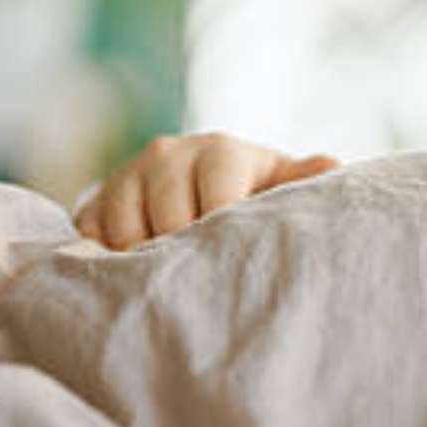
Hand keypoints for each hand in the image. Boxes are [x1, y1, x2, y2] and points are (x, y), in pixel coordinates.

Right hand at [74, 133, 339, 249]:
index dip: (223, 237)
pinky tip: (140, 268)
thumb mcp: (281, 183)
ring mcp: (127, 174)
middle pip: (168, 222)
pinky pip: (92, 238)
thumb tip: (333, 164)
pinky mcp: (95, 198)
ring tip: (177, 272)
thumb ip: (303, 178)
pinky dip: (112, 262)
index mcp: (220, 151)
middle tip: (206, 275)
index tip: (235, 259)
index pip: (217, 202)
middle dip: (186, 253)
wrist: (198, 182)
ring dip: (148, 260)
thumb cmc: (253, 190)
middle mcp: (169, 153)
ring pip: (125, 232)